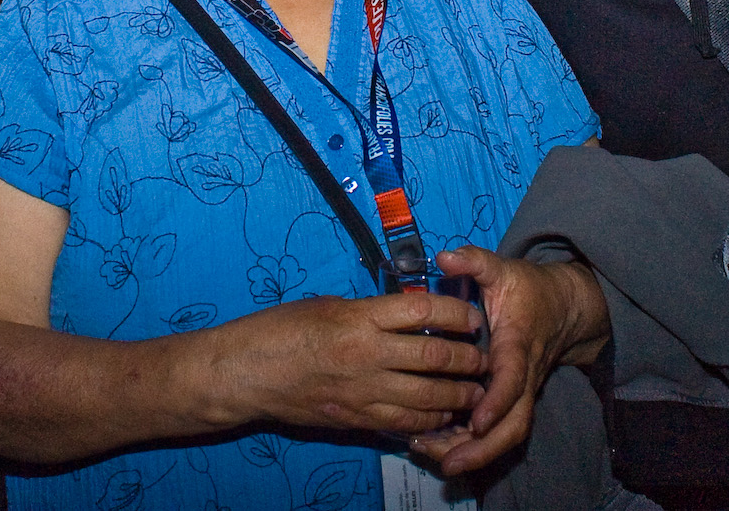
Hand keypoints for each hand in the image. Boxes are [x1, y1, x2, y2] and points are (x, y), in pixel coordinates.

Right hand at [198, 291, 486, 434]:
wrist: (244, 373)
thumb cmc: (279, 330)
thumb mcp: (327, 305)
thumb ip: (369, 311)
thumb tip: (404, 313)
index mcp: (358, 317)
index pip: (423, 310)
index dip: (455, 312)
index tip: (472, 314)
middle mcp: (366, 355)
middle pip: (434, 357)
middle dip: (467, 358)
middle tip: (484, 357)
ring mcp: (362, 391)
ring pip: (427, 397)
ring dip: (457, 395)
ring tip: (476, 391)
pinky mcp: (355, 418)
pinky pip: (403, 423)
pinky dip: (429, 420)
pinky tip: (442, 415)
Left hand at [413, 247, 610, 475]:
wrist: (566, 307)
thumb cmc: (530, 289)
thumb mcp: (503, 268)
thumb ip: (476, 261)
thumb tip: (446, 256)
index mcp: (518, 345)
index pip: (512, 379)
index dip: (496, 401)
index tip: (477, 421)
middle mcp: (524, 376)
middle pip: (514, 424)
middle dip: (484, 448)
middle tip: (449, 465)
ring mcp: (521, 392)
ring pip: (508, 434)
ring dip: (477, 453)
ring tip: (440, 463)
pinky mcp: (514, 400)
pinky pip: (500, 431)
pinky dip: (475, 444)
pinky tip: (443, 449)